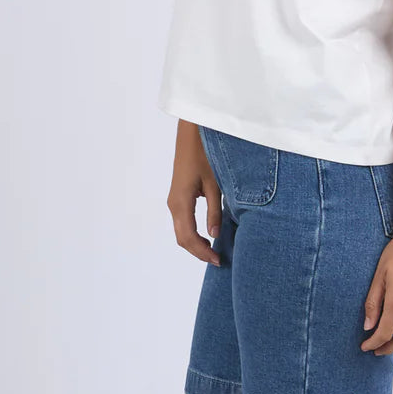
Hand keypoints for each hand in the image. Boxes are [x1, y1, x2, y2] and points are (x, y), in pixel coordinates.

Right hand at [167, 121, 221, 264]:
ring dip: (195, 243)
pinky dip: (193, 233)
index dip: (202, 252)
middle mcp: (174, 204)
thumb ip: (215, 211)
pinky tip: (209, 234)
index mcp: (181, 202)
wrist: (193, 133)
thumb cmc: (205, 154)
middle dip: (198, 252)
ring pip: (181, 231)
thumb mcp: (215, 184)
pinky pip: (183, 221)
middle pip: (182, 238)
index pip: (189, 237)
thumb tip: (215, 234)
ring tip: (215, 250)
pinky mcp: (178, 195)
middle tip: (218, 260)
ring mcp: (174, 200)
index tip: (218, 260)